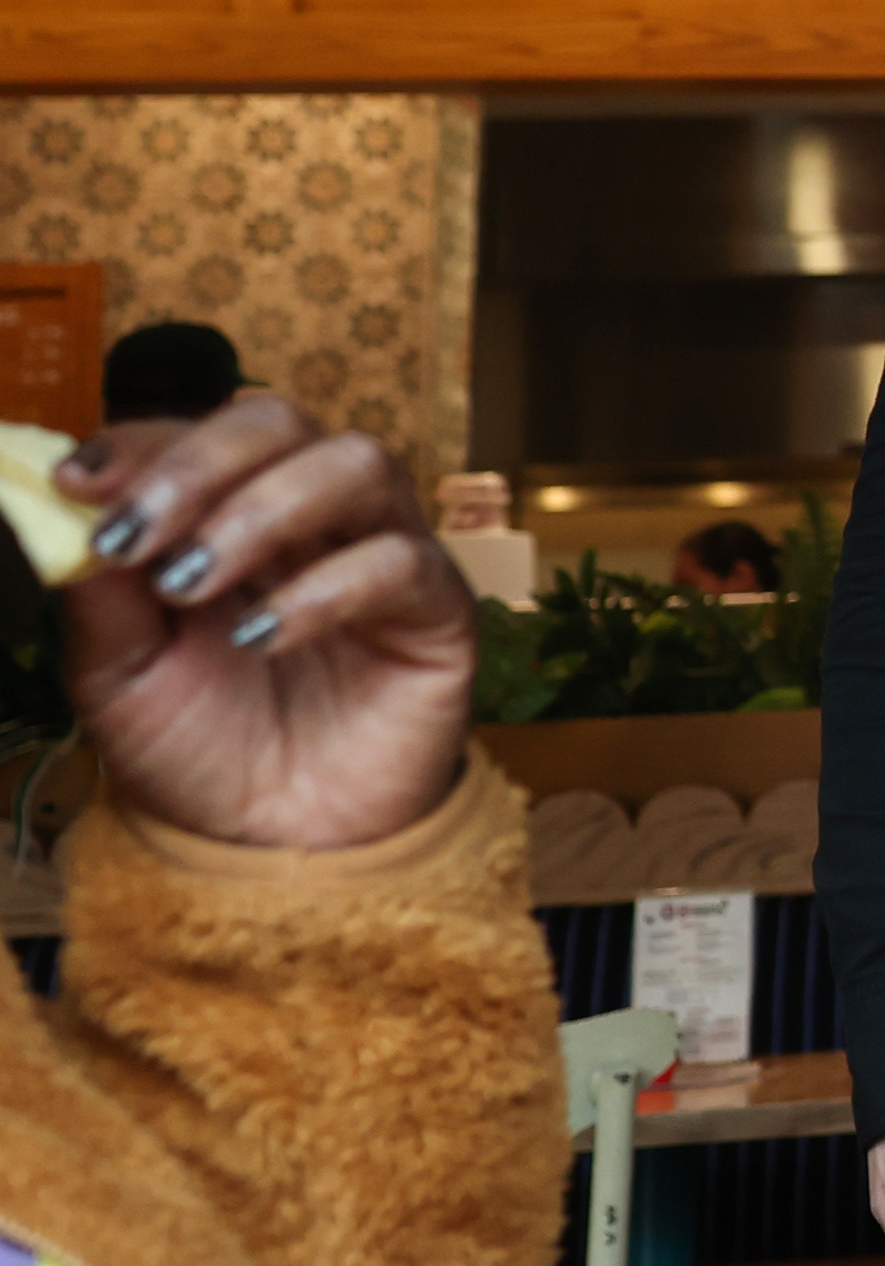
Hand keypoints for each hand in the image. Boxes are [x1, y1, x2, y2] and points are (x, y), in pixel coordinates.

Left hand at [53, 398, 470, 852]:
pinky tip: (262, 638)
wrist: (273, 843)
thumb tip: (66, 512)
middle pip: (276, 421)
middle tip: (136, 534)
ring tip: (195, 581)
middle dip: (196, 466)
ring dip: (262, 508)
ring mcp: (381, 553)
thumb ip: (99, 592)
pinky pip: (400, 562)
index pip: (194, 434)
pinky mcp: (439, 609)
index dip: (138, 445)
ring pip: (355, 463)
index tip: (75, 483)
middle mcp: (310, 516)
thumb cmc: (202, 748)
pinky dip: (324, 589)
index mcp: (227, 513)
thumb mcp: (117, 674)